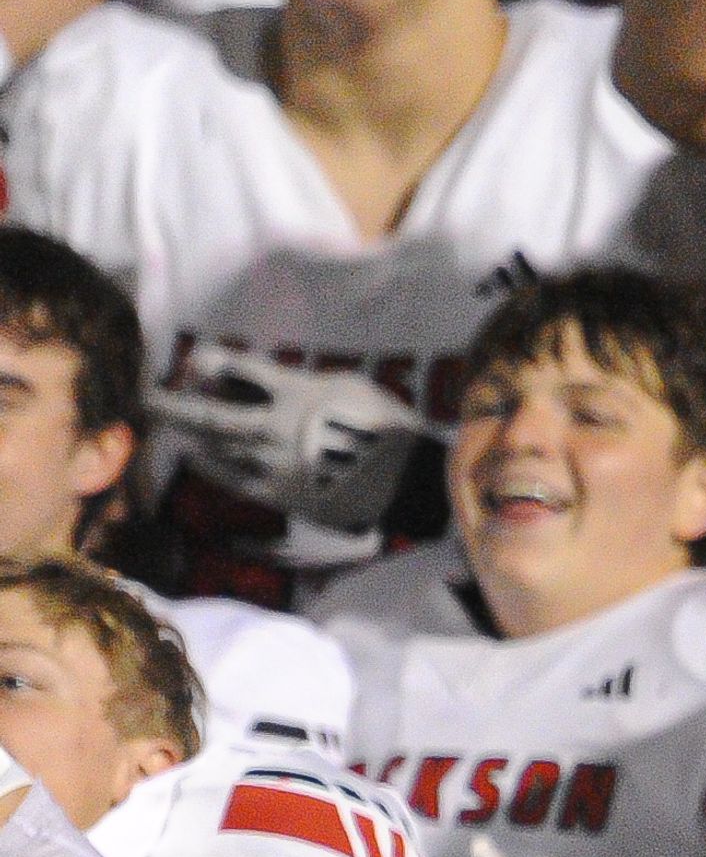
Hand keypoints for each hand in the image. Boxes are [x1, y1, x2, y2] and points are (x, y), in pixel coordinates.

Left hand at [150, 355, 425, 532]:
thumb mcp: (350, 385)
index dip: (211, 362)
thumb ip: (304, 378)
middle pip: (210, 414)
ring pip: (217, 447)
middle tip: (145, 398)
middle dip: (173, 404)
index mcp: (297, 395)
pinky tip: (194, 455)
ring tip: (170, 424)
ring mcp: (275, 465)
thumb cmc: (386, 425)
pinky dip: (209, 466)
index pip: (240, 371)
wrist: (408, 481)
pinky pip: (233, 479)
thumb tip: (270, 377)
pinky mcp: (280, 494)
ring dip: (190, 434)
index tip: (194, 361)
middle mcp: (277, 429)